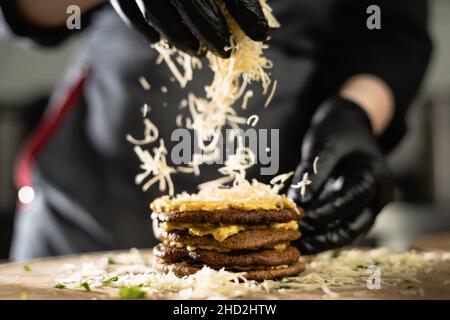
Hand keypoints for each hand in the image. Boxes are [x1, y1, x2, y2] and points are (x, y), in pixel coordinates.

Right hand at [110, 0, 268, 57]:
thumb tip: (256, 26)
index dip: (245, 9)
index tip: (259, 33)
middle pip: (190, 4)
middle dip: (211, 32)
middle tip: (226, 51)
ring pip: (158, 13)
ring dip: (181, 38)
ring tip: (197, 52)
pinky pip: (129, 11)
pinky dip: (145, 30)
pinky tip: (161, 42)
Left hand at [288, 97, 392, 254]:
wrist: (348, 125)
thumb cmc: (337, 131)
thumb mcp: (324, 145)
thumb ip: (312, 173)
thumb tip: (296, 203)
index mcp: (375, 176)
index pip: (352, 199)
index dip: (327, 212)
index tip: (301, 218)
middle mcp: (377, 196)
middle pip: (354, 226)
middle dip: (324, 238)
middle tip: (296, 242)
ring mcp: (367, 206)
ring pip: (346, 233)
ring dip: (321, 241)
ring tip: (294, 244)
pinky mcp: (353, 210)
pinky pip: (339, 227)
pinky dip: (321, 232)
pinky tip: (299, 236)